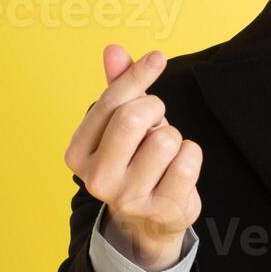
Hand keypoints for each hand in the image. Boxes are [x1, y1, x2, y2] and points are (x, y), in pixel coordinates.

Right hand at [62, 43, 201, 271]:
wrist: (148, 221)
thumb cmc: (134, 160)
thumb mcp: (121, 124)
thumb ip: (118, 88)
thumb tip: (113, 49)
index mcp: (78, 154)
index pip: (111, 102)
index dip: (137, 76)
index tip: (157, 58)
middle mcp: (96, 179)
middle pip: (134, 117)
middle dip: (155, 109)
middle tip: (157, 122)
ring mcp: (129, 198)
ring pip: (166, 138)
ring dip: (174, 136)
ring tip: (164, 154)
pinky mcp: (162, 209)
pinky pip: (189, 159)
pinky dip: (192, 155)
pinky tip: (179, 170)